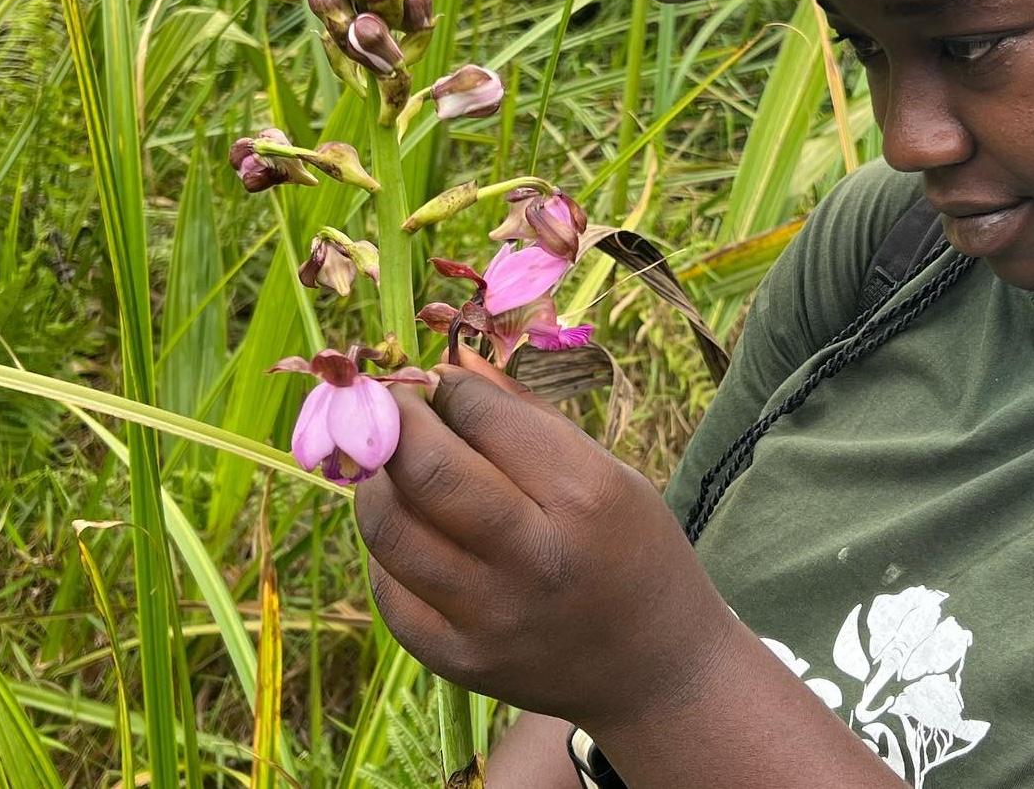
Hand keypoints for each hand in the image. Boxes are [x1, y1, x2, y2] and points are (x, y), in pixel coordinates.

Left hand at [354, 351, 738, 732]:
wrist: (655, 670)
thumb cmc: (634, 550)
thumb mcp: (607, 471)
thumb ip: (526, 417)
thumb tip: (453, 363)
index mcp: (583, 497)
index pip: (482, 416)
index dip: (451, 386)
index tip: (443, 380)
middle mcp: (531, 559)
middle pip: (424, 470)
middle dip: (397, 419)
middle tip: (397, 404)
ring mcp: (488, 618)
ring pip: (388, 527)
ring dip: (378, 478)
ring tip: (395, 463)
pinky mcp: (457, 660)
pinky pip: (388, 588)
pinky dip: (388, 547)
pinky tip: (414, 528)